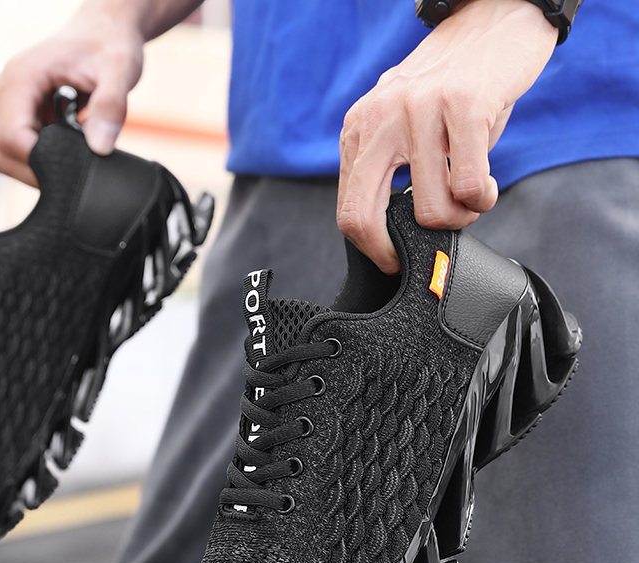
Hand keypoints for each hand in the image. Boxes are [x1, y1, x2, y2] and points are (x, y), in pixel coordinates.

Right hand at [0, 2, 145, 186]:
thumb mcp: (119, 71)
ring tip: (71, 156)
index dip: (39, 162)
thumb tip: (99, 147)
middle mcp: (5, 89)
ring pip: (3, 155)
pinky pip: (16, 150)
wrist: (103, 31)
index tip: (71, 168)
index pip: (10, 136)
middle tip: (72, 170)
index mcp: (22, 76)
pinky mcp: (17, 114)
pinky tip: (65, 150)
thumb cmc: (108, 44)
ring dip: (35, 166)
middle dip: (34, 170)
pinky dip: (39, 160)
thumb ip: (111, 107)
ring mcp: (7, 103)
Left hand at [337, 0, 556, 273]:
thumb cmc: (451, 89)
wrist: (493, 23)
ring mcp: (419, 110)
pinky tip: (485, 184)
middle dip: (397, 249)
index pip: (348, 210)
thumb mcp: (403, 128)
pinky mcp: (463, 104)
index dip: (372, 249)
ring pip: (430, 209)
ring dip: (459, 217)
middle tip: (428, 249)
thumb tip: (397, 236)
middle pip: (364, 217)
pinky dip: (482, 198)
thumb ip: (391, 173)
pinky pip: (468, 186)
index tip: (395, 260)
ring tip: (470, 197)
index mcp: (360, 130)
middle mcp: (381, 118)